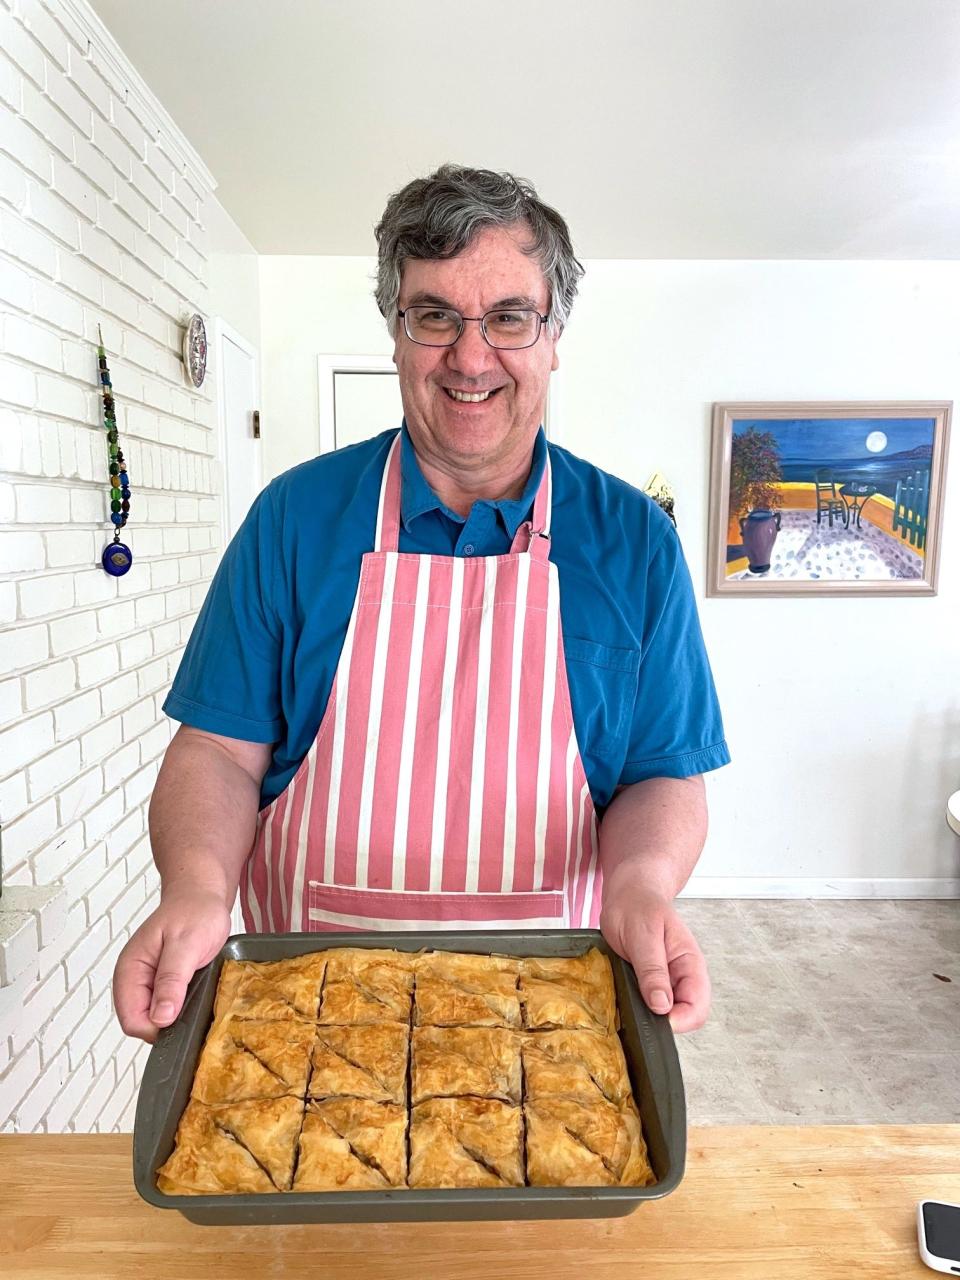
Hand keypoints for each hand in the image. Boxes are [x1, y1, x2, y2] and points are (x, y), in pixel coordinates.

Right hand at [112, 888, 231, 1041]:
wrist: (202, 896)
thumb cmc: (194, 912)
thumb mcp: (186, 945)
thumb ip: (171, 981)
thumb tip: (160, 1017)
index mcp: (130, 969)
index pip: (131, 1020)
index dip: (155, 1027)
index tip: (180, 1017)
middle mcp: (134, 979)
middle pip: (140, 1023)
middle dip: (166, 1022)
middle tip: (192, 1001)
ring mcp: (147, 982)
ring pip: (154, 1018)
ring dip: (175, 1014)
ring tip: (195, 992)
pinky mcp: (161, 984)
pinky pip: (166, 1008)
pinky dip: (181, 1007)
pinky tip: (195, 992)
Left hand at [599, 878, 709, 1032]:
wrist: (629, 894)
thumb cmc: (638, 906)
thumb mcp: (643, 935)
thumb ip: (653, 970)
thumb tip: (662, 1006)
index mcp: (690, 964)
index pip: (697, 1007)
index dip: (678, 1020)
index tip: (654, 1016)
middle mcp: (682, 977)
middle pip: (685, 1016)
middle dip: (662, 1020)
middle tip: (636, 1007)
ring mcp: (667, 982)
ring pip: (666, 1014)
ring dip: (648, 1014)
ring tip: (628, 998)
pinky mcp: (651, 984)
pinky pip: (649, 1005)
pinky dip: (637, 1007)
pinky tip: (624, 996)